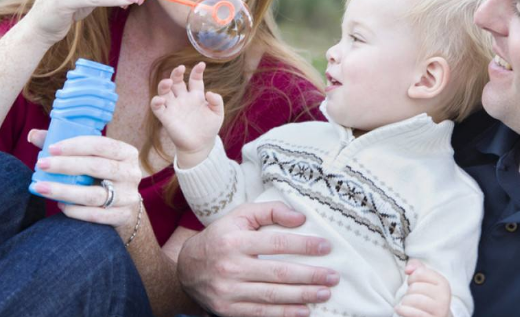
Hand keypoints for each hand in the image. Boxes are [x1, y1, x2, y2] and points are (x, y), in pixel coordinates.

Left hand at [28, 129, 141, 228]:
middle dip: (65, 165)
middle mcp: (131, 173)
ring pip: (93, 194)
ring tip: (40, 187)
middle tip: (41, 164)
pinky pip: (95, 215)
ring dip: (64, 191)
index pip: (101, 144)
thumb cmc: (102, 174)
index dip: (75, 145)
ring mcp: (128, 196)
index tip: (51, 148)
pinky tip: (59, 205)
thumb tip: (33, 135)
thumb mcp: (92, 157)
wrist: (124, 205)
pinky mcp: (122, 216)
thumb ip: (65, 147)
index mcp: (126, 153)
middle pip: (96, 167)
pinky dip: (75, 211)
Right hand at [150, 62, 223, 163]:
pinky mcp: (166, 117)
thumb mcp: (217, 114)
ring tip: (168, 82)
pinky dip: (156, 102)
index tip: (201, 65)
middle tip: (180, 68)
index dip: (197, 71)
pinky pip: (157, 107)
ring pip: (164, 91)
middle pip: (176, 81)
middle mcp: (183, 98)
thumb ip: (217, 102)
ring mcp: (174, 107)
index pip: (194, 79)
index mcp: (196, 96)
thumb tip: (210, 92)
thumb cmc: (209, 129)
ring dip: (164, 84)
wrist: (200, 146)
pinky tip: (161, 100)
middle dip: (177, 73)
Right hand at [177, 202, 339, 316]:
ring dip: (302, 296)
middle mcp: (231, 267)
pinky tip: (304, 310)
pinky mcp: (228, 309)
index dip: (304, 245)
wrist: (187, 268)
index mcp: (234, 241)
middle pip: (278, 273)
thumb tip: (299, 218)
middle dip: (310, 276)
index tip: (325, 247)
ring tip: (324, 293)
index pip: (276, 243)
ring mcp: (229, 291)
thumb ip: (269, 211)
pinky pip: (261, 313)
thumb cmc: (220, 237)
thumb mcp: (239, 216)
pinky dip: (285, 314)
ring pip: (273, 295)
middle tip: (332, 276)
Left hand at [395, 259, 451, 316]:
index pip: (419, 273)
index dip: (412, 278)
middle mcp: (444, 297)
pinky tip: (400, 309)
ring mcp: (439, 311)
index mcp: (443, 284)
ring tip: (409, 305)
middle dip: (409, 292)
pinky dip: (402, 310)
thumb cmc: (427, 297)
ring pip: (412, 300)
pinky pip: (413, 313)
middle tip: (413, 297)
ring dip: (405, 302)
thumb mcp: (424, 279)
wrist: (435, 316)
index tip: (415, 284)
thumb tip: (408, 269)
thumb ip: (417, 267)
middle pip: (414, 287)